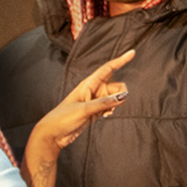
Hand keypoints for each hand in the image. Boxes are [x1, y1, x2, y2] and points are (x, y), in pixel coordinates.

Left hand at [28, 48, 135, 169]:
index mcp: (88, 84)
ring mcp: (95, 100)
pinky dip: (112, 110)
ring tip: (105, 113)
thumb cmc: (64, 118)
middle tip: (112, 106)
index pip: (108, 69)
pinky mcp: (96, 110)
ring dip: (115, 104)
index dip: (120, 60)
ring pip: (115, 97)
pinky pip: (111, 106)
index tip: (132, 53)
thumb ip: (104, 103)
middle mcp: (93, 90)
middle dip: (120, 94)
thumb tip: (123, 96)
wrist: (55, 133)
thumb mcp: (84, 109)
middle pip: (116, 85)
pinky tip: (104, 116)